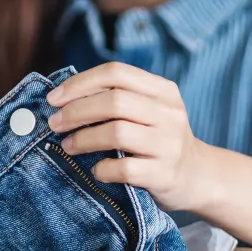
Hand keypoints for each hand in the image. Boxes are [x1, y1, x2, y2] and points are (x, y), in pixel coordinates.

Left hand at [46, 62, 213, 211]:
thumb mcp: (148, 112)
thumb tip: (62, 99)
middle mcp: (169, 113)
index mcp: (163, 90)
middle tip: (54, 123)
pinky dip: (101, 169)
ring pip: (116, 132)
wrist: (197, 177)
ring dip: (83, 139)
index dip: (79, 83)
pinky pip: (123, 168)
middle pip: (113, 101)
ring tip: (67, 145)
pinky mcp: (163, 174)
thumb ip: (116, 100)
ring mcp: (169, 144)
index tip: (54, 98)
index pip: (116, 73)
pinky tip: (96, 170)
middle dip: (76, 111)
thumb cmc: (158, 141)